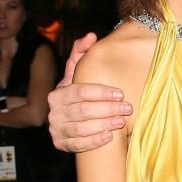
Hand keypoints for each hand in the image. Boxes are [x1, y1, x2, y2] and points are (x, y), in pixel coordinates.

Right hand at [48, 33, 130, 152]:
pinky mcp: (61, 144)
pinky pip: (78, 145)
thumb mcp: (78, 75)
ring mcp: (56, 130)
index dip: (101, 93)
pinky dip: (94, 141)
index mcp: (57, 94)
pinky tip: (109, 137)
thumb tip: (91, 36)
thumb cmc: (80, 95)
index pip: (80, 91)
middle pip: (83, 110)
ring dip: (103, 125)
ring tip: (121, 122)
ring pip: (81, 129)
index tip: (120, 93)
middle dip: (107, 109)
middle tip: (127, 108)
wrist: (72, 121)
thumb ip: (82, 54)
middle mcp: (54, 112)